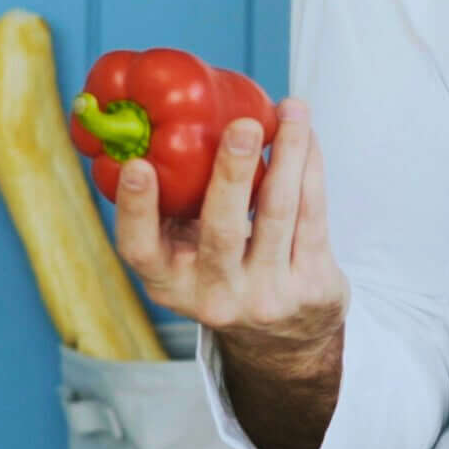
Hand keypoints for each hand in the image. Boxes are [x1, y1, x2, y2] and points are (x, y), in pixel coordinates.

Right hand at [111, 97, 347, 371]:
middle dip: (233, 173)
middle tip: (242, 126)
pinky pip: (313, 215)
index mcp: (170, 284)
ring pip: (279, 213)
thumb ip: (173, 208)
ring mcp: (267, 295)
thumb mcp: (187, 256)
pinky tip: (307, 137)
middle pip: (223, 231)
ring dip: (288, 154)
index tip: (138, 164)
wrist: (285, 338)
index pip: (141, 250)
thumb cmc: (225, 271)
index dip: (136, 209)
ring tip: (290, 109)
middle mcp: (215, 296)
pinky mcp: (311, 286)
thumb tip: (164, 123)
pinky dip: (310, 169)